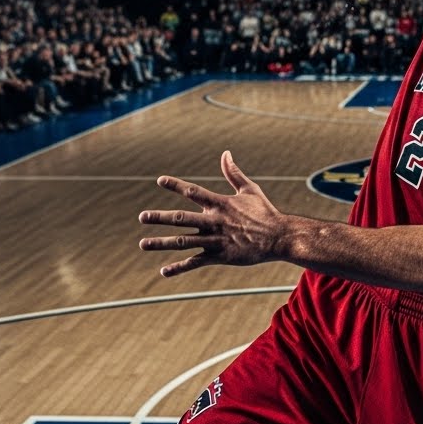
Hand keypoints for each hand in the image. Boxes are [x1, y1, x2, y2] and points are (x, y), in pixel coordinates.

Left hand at [139, 151, 285, 276]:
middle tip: (142, 217)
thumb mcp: (250, 189)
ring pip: (184, 241)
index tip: (160, 180)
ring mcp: (216, 240)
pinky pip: (196, 262)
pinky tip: (164, 270)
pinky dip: (180, 266)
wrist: (280, 237)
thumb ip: (233, 173)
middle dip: (160, 217)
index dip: (176, 185)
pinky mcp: (220, 256)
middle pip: (182, 218)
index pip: (194, 191)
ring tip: (143, 244)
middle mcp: (215, 221)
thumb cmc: (265, 212)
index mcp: (221, 204)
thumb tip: (225, 153)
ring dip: (162, 242)